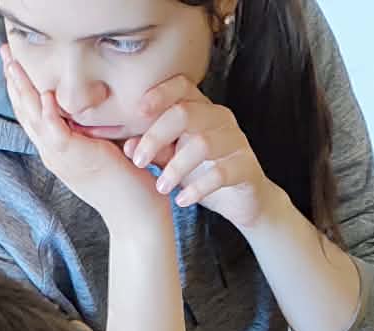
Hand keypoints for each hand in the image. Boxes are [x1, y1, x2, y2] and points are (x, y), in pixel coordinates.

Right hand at [1, 45, 167, 236]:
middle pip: (25, 112)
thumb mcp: (102, 145)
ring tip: (13, 63)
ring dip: (23, 90)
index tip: (12, 59)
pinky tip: (45, 96)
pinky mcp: (76, 160)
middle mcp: (53, 154)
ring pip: (34, 120)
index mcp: (57, 149)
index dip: (19, 86)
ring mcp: (62, 158)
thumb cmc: (127, 180)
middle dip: (13, 81)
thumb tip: (91, 98)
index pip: (31, 113)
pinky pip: (56, 134)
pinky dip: (49, 115)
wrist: (137, 215)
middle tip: (4, 51)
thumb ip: (90, 125)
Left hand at [127, 75, 273, 231]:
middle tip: (139, 162)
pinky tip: (182, 200)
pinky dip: (197, 188)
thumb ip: (154, 151)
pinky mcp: (246, 167)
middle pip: (185, 113)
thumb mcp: (174, 161)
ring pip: (202, 144)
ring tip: (161, 187)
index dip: (159, 94)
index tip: (137, 113)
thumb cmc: (205, 174)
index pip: (181, 85)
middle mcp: (219, 118)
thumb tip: (127, 146)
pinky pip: (221, 173)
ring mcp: (235, 141)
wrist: (243, 201)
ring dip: (176, 167)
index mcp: (201, 108)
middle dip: (156, 136)